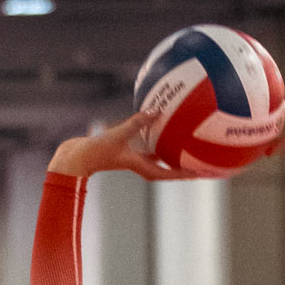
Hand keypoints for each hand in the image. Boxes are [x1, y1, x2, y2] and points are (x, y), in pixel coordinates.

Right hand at [48, 113, 198, 183]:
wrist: (79, 156)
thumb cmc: (97, 150)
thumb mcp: (118, 135)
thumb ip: (137, 123)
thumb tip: (156, 110)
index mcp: (143, 168)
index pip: (170, 174)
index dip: (186, 173)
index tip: (203, 172)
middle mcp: (143, 166)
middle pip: (170, 169)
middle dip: (187, 166)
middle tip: (205, 162)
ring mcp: (138, 160)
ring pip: (162, 159)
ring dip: (176, 155)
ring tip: (192, 148)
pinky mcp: (132, 152)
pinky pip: (152, 148)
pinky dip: (160, 142)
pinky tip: (167, 130)